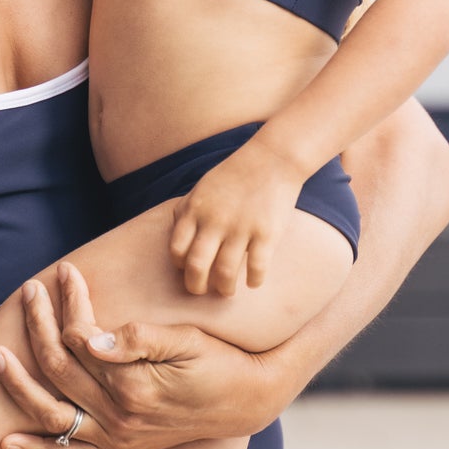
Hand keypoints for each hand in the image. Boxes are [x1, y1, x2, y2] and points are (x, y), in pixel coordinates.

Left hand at [0, 263, 282, 448]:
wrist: (245, 401)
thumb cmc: (218, 361)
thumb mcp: (186, 341)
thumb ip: (138, 340)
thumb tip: (90, 338)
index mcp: (133, 386)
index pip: (81, 339)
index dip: (69, 303)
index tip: (64, 273)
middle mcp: (119, 418)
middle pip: (60, 369)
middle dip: (39, 326)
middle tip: (29, 292)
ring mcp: (116, 439)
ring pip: (52, 414)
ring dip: (19, 388)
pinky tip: (6, 442)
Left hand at [169, 140, 302, 296]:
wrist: (272, 158)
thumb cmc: (234, 175)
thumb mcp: (201, 188)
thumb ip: (186, 212)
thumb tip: (176, 240)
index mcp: (196, 210)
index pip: (177, 250)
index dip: (180, 266)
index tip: (188, 269)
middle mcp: (215, 221)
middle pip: (196, 267)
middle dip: (196, 286)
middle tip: (202, 290)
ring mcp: (241, 228)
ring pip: (225, 273)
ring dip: (225, 288)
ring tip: (227, 290)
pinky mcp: (267, 233)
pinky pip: (257, 268)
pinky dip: (253, 281)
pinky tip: (253, 282)